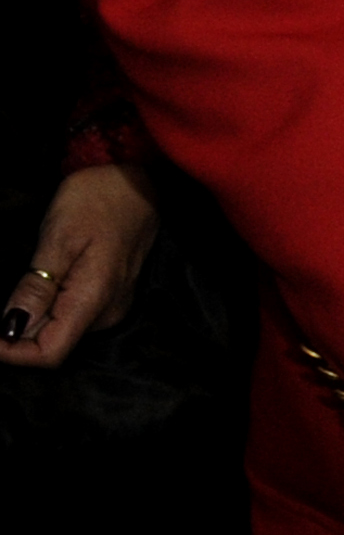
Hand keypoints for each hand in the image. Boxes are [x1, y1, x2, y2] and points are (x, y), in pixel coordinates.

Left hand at [5, 162, 159, 362]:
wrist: (140, 181)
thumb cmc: (99, 200)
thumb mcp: (59, 238)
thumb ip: (36, 288)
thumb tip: (11, 328)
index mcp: (94, 300)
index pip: (50, 353)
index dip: (13, 353)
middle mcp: (107, 312)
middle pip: (53, 344)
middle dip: (16, 336)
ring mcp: (112, 305)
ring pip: (61, 331)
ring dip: (30, 320)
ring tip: (13, 292)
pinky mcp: (111, 296)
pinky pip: (72, 316)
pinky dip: (45, 310)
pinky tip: (34, 288)